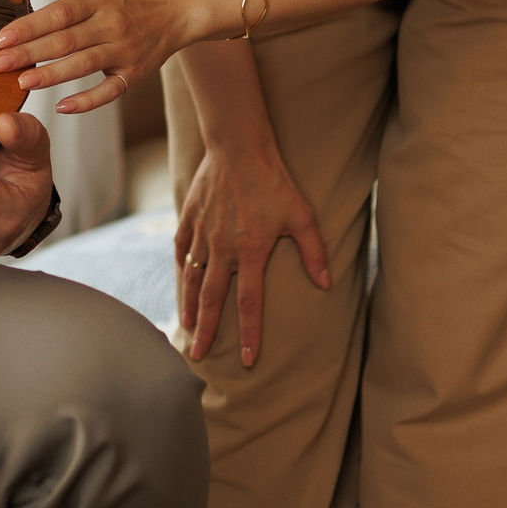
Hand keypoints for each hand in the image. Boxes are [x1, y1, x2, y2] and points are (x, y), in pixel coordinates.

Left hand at [0, 0, 195, 111]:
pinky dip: (87, 101)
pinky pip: (110, 91)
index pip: (59, 13)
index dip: (29, 26)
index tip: (1, 38)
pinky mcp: (134, 73)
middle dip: (30, 54)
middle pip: (66, 41)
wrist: (172, 10)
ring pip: (84, 65)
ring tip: (23, 83)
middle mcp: (111, 23)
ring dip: (52, 76)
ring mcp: (124, 50)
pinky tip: (62, 107)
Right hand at [173, 136, 329, 367]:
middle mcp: (222, 248)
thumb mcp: (302, 215)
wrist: (238, 148)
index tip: (248, 359)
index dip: (249, 334)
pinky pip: (181, 252)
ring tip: (188, 328)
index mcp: (251, 251)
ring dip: (189, 306)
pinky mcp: (189, 219)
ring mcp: (202, 234)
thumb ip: (313, 252)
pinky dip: (180, 270)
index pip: (249, 303)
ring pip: (192, 279)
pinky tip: (181, 282)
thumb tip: (326, 284)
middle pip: (211, 299)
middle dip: (206, 331)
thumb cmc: (274, 181)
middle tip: (199, 356)